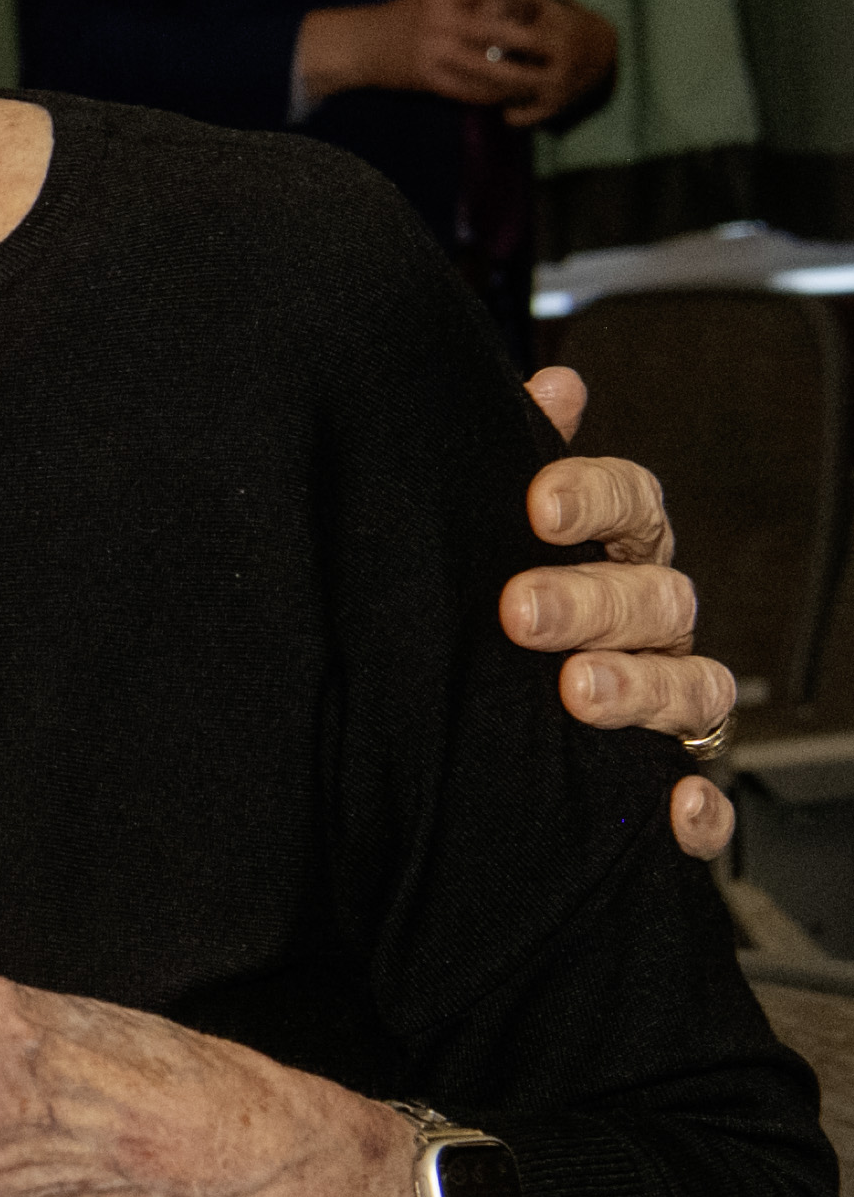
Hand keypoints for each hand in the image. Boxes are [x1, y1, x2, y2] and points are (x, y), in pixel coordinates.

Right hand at [296, 0, 613, 123]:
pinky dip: (490, 95)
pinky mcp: (428, 78)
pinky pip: (468, 89)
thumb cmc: (400, 18)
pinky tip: (506, 98)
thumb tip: (507, 4)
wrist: (359, 44)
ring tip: (536, 80)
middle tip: (552, 46)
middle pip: (493, 30)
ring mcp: (434, 51)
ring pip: (485, 66)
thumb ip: (463, 0)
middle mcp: (439, 21)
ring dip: (514, 76)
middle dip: (525, 40)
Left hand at [513, 367, 736, 859]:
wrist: (485, 733)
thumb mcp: (500, 537)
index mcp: (619, 555)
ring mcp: (671, 703)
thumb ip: (523, 461)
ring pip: (693, 689)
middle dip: (592, 602)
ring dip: (641, 689)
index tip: (539, 501)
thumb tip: (555, 387)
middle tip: (520, 611)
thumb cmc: (508, 606)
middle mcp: (656, 624)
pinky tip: (673, 808)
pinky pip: (710, 802)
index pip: (634, 505)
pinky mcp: (671, 786)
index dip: (595, 498)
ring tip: (578, 693)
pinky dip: (700, 810)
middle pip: (657, 599)